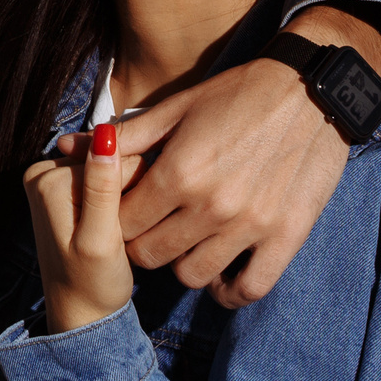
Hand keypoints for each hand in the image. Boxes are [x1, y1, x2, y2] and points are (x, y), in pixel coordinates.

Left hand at [23, 122, 141, 334]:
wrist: (81, 313)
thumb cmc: (92, 283)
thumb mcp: (100, 239)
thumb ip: (102, 188)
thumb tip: (105, 135)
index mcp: (47, 180)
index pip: (111, 158)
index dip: (135, 187)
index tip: (131, 221)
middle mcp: (41, 173)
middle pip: (106, 159)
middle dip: (126, 190)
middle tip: (123, 228)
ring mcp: (49, 181)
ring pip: (107, 168)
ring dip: (123, 195)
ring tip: (118, 228)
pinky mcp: (62, 191)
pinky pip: (101, 179)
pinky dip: (115, 199)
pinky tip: (114, 223)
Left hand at [105, 4, 380, 308]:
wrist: (312, 90)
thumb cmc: (239, 93)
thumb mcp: (177, 108)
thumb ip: (124, 138)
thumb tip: (67, 147)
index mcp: (178, 172)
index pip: (123, 223)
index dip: (118, 219)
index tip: (128, 210)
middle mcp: (210, 206)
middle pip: (150, 255)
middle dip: (143, 243)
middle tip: (154, 227)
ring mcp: (249, 226)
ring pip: (192, 276)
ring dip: (183, 263)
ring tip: (188, 242)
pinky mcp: (286, 236)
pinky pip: (248, 289)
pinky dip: (229, 290)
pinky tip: (222, 273)